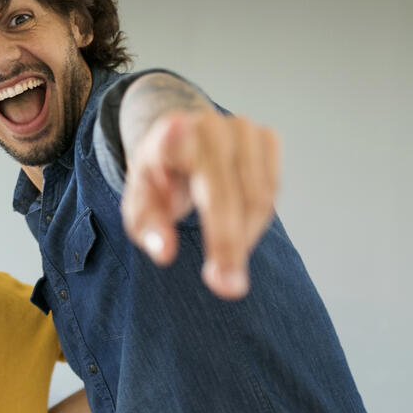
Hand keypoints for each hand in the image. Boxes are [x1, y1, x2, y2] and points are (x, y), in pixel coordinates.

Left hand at [120, 109, 279, 299]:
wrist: (180, 139)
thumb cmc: (160, 178)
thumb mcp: (140, 203)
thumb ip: (148, 227)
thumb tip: (165, 253)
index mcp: (166, 135)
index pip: (173, 143)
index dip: (176, 137)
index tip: (176, 128)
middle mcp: (207, 125)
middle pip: (226, 192)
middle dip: (228, 244)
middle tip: (228, 287)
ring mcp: (241, 128)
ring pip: (257, 198)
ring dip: (245, 238)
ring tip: (225, 261)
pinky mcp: (266, 136)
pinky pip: (273, 192)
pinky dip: (258, 220)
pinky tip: (239, 230)